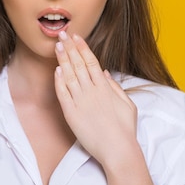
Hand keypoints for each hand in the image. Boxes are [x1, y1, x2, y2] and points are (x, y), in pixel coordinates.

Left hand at [53, 32, 138, 167]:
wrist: (117, 149)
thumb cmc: (125, 129)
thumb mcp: (127, 104)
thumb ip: (115, 87)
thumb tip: (106, 73)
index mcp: (105, 87)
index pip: (91, 61)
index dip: (82, 48)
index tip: (76, 36)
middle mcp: (92, 91)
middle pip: (78, 64)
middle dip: (70, 48)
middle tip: (62, 34)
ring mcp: (81, 102)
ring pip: (69, 75)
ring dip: (63, 60)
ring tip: (57, 46)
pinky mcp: (71, 114)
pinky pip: (63, 94)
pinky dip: (59, 81)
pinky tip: (56, 70)